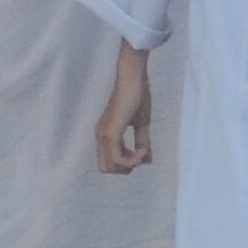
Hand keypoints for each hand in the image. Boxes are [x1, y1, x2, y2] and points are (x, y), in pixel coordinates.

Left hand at [95, 43, 153, 173]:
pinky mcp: (110, 133)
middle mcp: (100, 136)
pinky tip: (143, 150)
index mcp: (105, 133)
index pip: (109, 162)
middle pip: (106, 168)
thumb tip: (147, 161)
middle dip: (125, 168)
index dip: (126, 163)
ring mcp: (103, 135)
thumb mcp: (141, 123)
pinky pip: (118, 159)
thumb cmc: (137, 96)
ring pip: (110, 166)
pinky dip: (132, 159)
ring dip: (130, 164)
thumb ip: (142, 142)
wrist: (133, 79)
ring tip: (143, 150)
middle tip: (140, 154)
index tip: (142, 152)